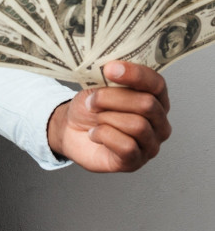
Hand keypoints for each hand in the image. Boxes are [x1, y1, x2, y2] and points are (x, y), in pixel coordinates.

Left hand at [48, 61, 170, 172]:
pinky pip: (127, 146)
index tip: (109, 68)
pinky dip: (104, 136)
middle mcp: (159, 121)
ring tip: (95, 119)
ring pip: (137, 125)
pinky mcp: (135, 161)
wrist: (70, 130)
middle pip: (146, 104)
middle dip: (112, 99)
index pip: (157, 84)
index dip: (135, 74)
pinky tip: (94, 134)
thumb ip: (113, 80)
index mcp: (156, 98)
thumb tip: (115, 69)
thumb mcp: (99, 87)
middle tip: (92, 101)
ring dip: (107, 119)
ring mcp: (150, 143)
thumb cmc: (90, 108)